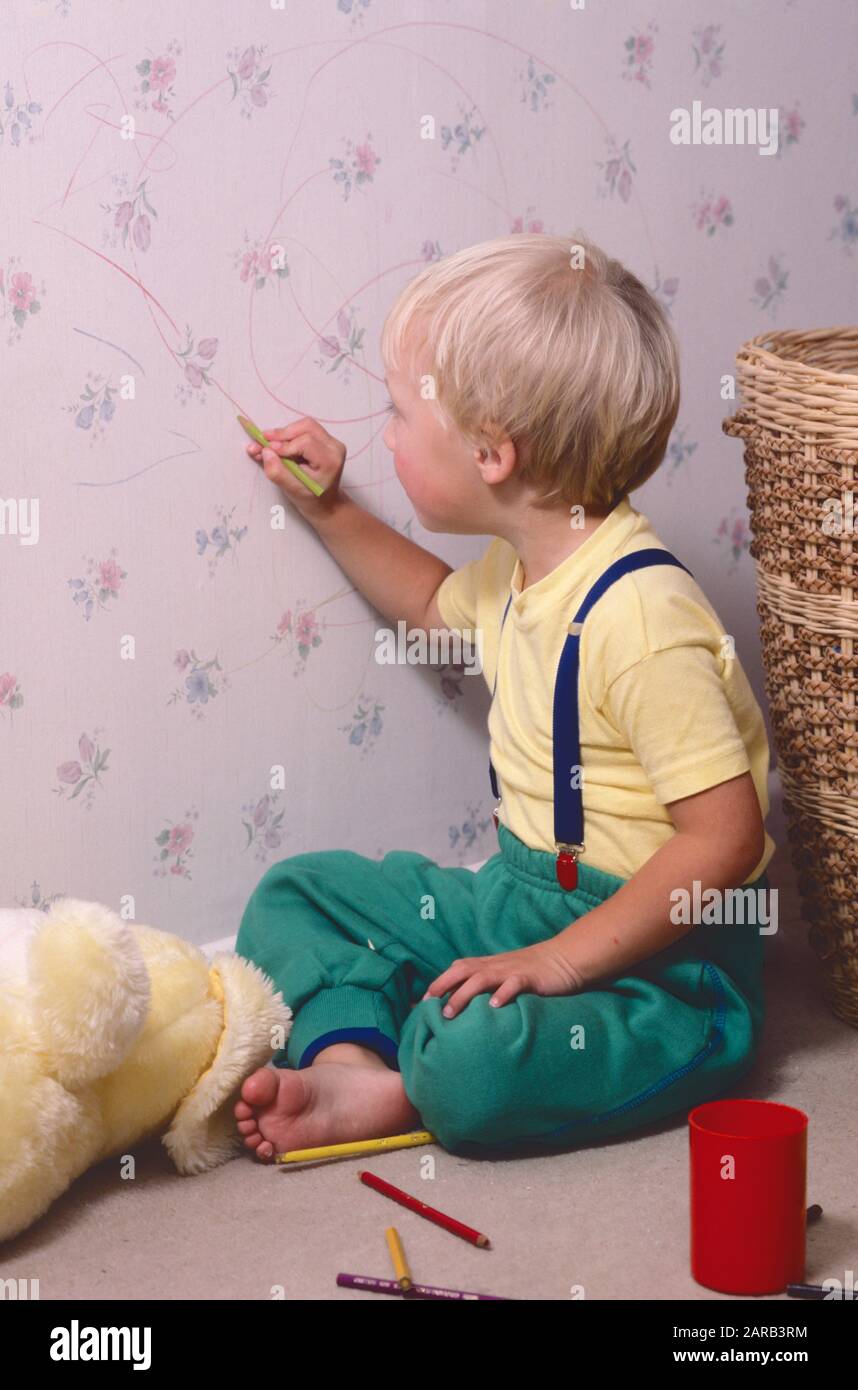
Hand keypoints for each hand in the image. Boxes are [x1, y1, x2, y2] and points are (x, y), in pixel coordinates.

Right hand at [246, 416, 345, 520]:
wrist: (325, 503)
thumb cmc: (310, 499)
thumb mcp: (292, 490)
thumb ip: (278, 472)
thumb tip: (265, 451)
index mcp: (330, 461)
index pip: (305, 442)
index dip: (284, 445)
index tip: (267, 452)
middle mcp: (334, 447)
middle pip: (306, 427)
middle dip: (282, 434)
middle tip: (261, 442)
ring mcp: (331, 442)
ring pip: (304, 425)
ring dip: (283, 434)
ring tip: (266, 445)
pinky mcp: (324, 439)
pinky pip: (304, 430)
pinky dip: (287, 436)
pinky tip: (274, 446)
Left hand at [421, 940, 585, 1017]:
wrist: (567, 958)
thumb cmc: (535, 972)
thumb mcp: (508, 976)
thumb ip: (491, 986)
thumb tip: (470, 1006)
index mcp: (490, 965)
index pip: (458, 969)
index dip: (439, 982)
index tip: (422, 1001)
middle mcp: (496, 966)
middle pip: (462, 970)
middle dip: (442, 986)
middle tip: (426, 1006)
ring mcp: (513, 971)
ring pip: (482, 978)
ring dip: (463, 994)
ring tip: (450, 1012)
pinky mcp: (531, 978)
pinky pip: (514, 984)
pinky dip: (503, 994)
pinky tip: (493, 1007)